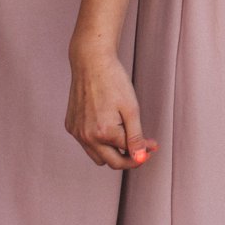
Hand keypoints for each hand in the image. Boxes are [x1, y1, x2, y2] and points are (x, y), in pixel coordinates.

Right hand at [66, 48, 157, 169]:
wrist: (91, 63)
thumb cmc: (114, 82)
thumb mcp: (131, 109)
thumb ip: (136, 137)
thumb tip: (140, 158)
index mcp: (103, 133)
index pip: (128, 153)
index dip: (143, 150)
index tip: (153, 145)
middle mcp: (86, 137)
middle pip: (111, 162)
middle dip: (129, 158)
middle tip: (142, 148)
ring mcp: (76, 132)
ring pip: (97, 156)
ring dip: (112, 152)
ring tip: (125, 136)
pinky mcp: (71, 126)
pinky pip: (86, 143)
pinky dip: (98, 141)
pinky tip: (108, 126)